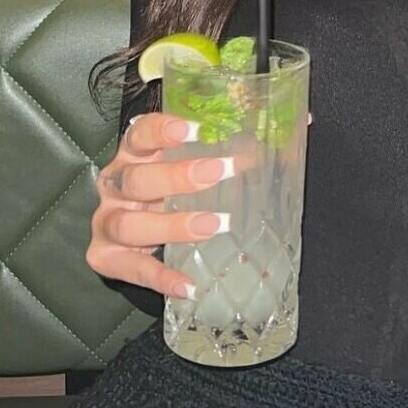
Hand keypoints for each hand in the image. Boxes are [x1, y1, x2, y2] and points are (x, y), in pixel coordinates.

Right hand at [86, 109, 312, 298]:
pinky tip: (189, 286)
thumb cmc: (172, 188)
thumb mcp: (194, 162)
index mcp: (135, 153)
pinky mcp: (106, 258)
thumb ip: (241, 143)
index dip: (162, 129)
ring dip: (173, 226)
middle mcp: (116, 185)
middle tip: (219, 172)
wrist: (126, 230)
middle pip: (137, 178)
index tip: (195, 127)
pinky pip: (132, 271)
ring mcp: (106, 223)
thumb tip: (302, 121)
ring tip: (213, 225)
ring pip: (129, 224)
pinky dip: (161, 280)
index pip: (139, 133)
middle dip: (177, 176)